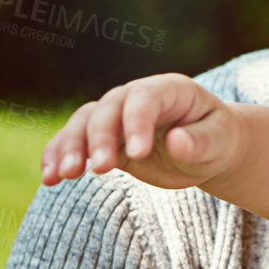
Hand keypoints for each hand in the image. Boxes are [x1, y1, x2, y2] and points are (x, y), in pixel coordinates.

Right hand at [39, 74, 242, 188]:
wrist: (207, 147)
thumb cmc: (217, 140)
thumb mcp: (219, 142)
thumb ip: (200, 142)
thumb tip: (176, 142)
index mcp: (169, 90)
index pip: (145, 99)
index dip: (137, 123)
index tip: (138, 155)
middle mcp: (136, 97)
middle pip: (108, 110)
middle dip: (99, 138)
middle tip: (99, 169)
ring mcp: (116, 116)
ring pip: (83, 123)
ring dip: (70, 147)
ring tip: (62, 176)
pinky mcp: (104, 139)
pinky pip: (74, 142)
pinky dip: (58, 156)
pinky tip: (48, 178)